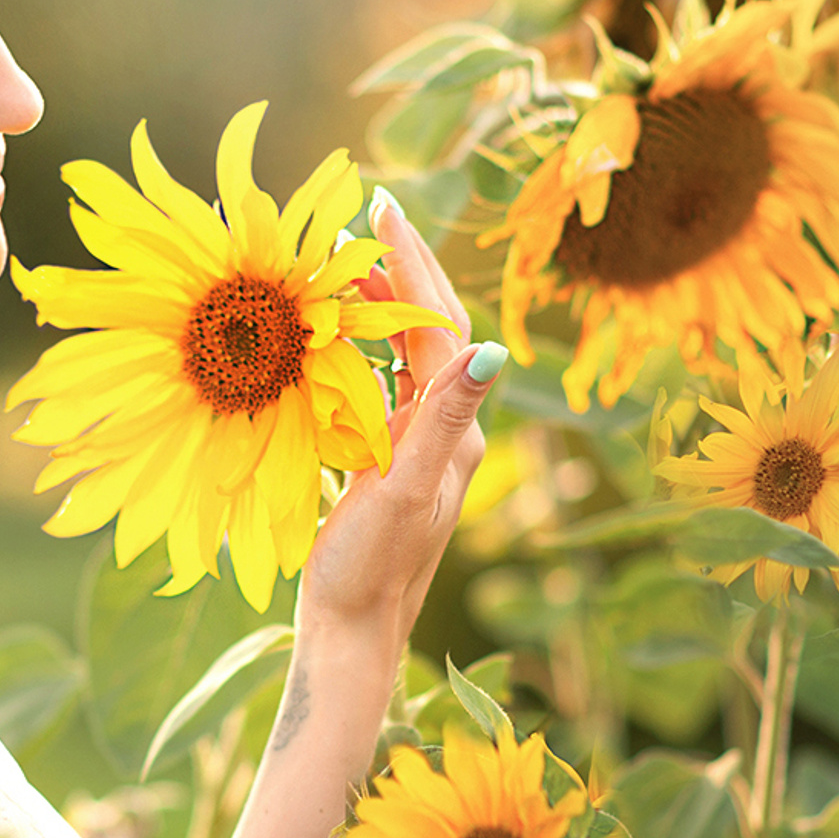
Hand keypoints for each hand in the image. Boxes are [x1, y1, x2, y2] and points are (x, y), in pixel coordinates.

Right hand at [297, 195, 500, 645]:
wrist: (353, 629)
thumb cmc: (369, 567)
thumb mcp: (402, 489)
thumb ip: (442, 417)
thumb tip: (492, 349)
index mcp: (452, 428)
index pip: (439, 324)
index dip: (410, 263)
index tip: (380, 207)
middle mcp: (447, 429)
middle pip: (436, 327)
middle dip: (405, 267)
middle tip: (371, 214)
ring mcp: (422, 443)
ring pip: (413, 350)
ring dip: (389, 300)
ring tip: (354, 259)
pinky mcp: (394, 459)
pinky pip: (391, 380)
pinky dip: (371, 342)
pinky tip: (346, 332)